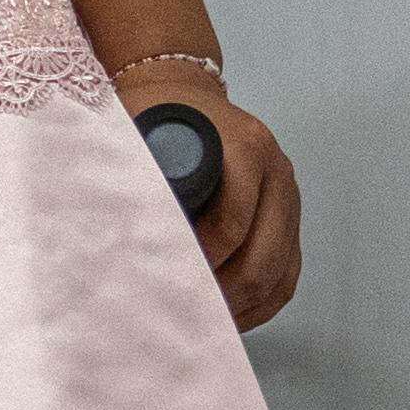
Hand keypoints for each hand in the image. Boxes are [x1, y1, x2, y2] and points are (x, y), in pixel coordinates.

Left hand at [140, 78, 302, 329]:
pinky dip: (260, 301)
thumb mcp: (143, 133)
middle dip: (223, 291)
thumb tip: (119, 241)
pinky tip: (230, 313)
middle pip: (262, 256)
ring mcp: (289, 197)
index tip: (168, 277)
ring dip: (242, 303)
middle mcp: (277, 172)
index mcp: (246, 147)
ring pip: (278, 273)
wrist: (181, 92)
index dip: (201, 258)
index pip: (232, 223)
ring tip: (204, 317)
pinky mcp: (290, 219)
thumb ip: (138, 178)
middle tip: (185, 308)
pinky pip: (286, 275)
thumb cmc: (156, 114)